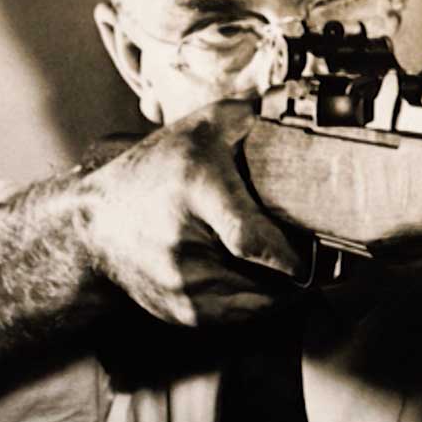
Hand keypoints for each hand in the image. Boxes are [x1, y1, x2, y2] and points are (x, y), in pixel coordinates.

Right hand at [78, 100, 302, 325]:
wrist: (96, 227)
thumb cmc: (155, 170)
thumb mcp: (199, 128)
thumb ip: (251, 116)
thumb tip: (302, 106)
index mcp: (196, 193)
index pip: (249, 239)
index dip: (289, 255)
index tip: (320, 256)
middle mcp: (185, 248)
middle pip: (266, 275)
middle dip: (304, 268)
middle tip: (325, 252)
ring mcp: (183, 288)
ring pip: (261, 300)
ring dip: (285, 286)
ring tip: (291, 261)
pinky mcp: (184, 314)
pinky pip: (243, 316)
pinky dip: (260, 300)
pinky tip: (262, 277)